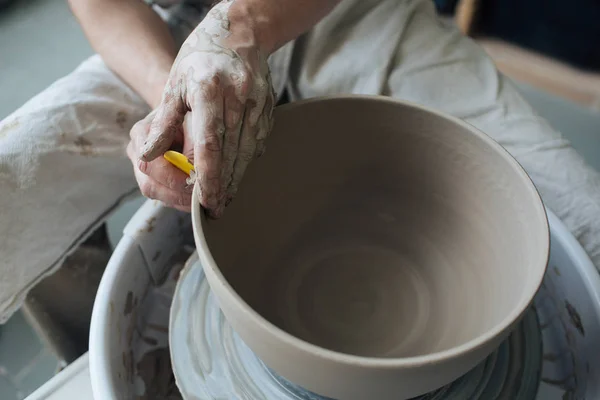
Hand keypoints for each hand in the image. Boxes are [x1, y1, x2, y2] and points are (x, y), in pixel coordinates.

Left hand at [138, 0, 275, 217]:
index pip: (209, 143)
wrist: (238, 32)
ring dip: (238, 176)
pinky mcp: (268, 105)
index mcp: (209, 90)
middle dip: (223, 184)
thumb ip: (163, 123)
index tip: (204, 200)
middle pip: (231, 152)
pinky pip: (259, 138)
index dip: (207, 176)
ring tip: (227, 198)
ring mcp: (257, 101)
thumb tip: (147, 156)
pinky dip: (249, 159)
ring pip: (248, 149)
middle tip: (216, 209)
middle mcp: (237, 96)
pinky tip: (240, 173)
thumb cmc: (199, 58)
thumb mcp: (175, 84)